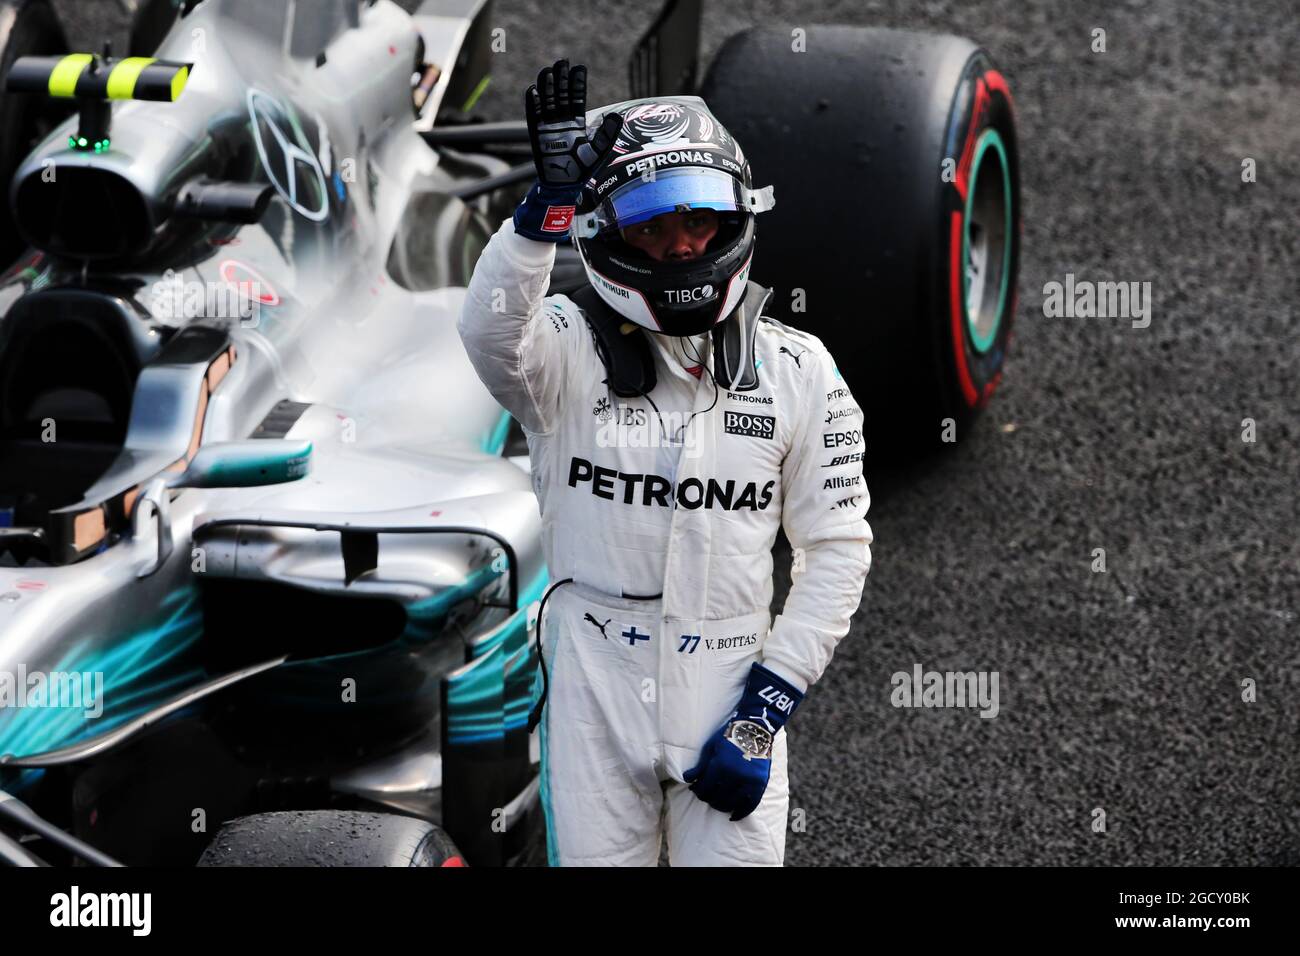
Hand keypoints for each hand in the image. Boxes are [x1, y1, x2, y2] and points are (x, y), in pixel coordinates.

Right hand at [513, 59, 621, 241]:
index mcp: (577, 123)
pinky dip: (533, 104)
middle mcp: (562, 122)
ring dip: (547, 86)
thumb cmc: (583, 169)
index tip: (579, 68)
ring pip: (547, 101)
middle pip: (561, 95)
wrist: (565, 185)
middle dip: (562, 79)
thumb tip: (617, 115)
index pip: (577, 98)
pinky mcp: (537, 134)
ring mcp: (549, 126)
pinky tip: (534, 90)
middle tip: (562, 61)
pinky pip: (534, 116)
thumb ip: (607, 133)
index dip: (577, 84)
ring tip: (548, 70)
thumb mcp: (600, 150)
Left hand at [684, 663, 804, 820]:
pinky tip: (733, 815)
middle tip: (705, 795)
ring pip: (731, 803)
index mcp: (720, 765)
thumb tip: (687, 779)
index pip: (704, 788)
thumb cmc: (729, 735)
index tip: (695, 789)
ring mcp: (749, 781)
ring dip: (721, 806)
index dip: (697, 791)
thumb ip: (701, 766)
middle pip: (716, 797)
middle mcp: (734, 776)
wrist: (755, 728)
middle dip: (707, 798)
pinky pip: (750, 805)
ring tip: (717, 803)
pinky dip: (741, 812)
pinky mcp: (760, 783)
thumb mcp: (711, 747)